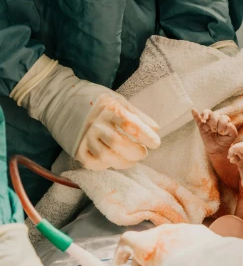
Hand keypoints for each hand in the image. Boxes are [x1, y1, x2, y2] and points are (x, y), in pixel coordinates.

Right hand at [13, 56, 160, 169]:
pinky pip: (93, 164)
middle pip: (119, 144)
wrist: (62, 100)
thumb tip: (156, 129)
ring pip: (107, 157)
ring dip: (124, 162)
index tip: (156, 143)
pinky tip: (114, 160)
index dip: (146, 136)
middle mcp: (96, 125)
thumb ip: (137, 114)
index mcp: (109, 110)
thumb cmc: (96, 100)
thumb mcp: (118, 100)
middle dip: (136, 152)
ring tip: (132, 159)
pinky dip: (106, 165)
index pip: (131, 124)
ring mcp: (85, 138)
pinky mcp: (76, 149)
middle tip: (143, 153)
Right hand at [193, 108, 237, 153]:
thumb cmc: (226, 140)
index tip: (222, 133)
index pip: (223, 118)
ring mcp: (208, 122)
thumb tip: (226, 124)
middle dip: (214, 122)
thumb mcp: (232, 135)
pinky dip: (195, 114)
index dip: (222, 124)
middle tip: (214, 130)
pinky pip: (197, 119)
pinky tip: (193, 110)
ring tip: (206, 119)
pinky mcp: (201, 126)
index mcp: (224, 120)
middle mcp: (216, 119)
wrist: (218, 149)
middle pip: (215, 114)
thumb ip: (232, 129)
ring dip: (206, 115)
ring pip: (207, 113)